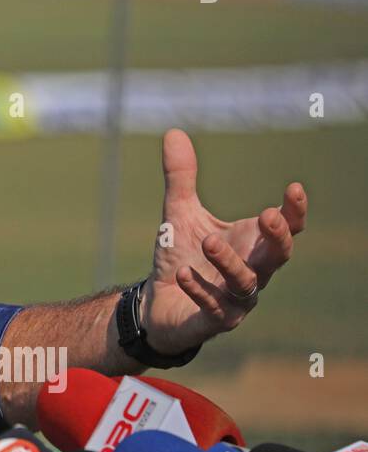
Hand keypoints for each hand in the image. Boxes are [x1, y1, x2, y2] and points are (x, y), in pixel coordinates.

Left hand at [142, 129, 306, 354]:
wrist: (157, 302)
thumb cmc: (180, 255)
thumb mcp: (179, 212)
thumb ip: (181, 178)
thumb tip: (173, 132)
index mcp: (251, 243)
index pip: (286, 228)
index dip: (295, 211)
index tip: (294, 188)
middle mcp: (252, 270)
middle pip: (278, 257)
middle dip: (277, 237)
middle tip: (267, 215)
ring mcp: (237, 299)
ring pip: (246, 282)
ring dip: (230, 261)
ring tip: (208, 241)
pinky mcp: (215, 320)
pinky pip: (214, 307)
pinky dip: (200, 290)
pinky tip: (182, 273)